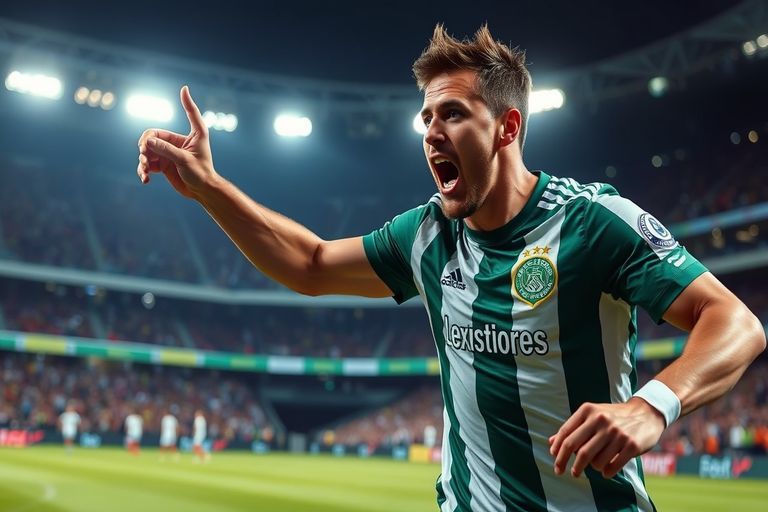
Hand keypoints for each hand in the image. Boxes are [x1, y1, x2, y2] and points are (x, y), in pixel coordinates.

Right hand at [137, 86, 216, 198]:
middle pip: (153, 136)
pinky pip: (148, 164)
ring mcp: (168, 154)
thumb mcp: (184, 160)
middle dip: (145, 145)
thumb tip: (146, 141)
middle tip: (143, 154)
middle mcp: (177, 142)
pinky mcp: (163, 165)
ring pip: (147, 151)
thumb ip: (166, 150)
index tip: (184, 89)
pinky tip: (145, 179)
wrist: (202, 192)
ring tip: (145, 170)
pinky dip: (144, 171)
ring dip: (142, 160)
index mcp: (190, 136)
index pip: (185, 115)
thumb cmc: (200, 174)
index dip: (185, 102)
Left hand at [548, 398, 664, 478]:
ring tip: (595, 465)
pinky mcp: (631, 445)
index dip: (557, 450)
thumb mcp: (592, 416)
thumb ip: (573, 429)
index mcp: (588, 411)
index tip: (554, 460)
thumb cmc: (613, 417)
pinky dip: (606, 472)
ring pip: (594, 461)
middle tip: (562, 471)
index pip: (566, 433)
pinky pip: (612, 467)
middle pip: (577, 449)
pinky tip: (606, 471)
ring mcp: (617, 433)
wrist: (647, 413)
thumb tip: (550, 443)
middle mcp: (601, 420)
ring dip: (591, 467)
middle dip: (565, 463)